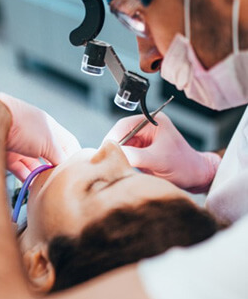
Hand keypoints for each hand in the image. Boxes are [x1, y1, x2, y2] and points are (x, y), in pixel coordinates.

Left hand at [0, 93, 80, 180]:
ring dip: (41, 174)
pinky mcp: (8, 154)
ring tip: (46, 186)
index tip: (76, 170)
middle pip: (50, 155)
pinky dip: (27, 177)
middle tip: (60, 181)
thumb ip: (59, 156)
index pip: (67, 143)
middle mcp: (36, 136)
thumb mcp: (49, 142)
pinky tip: (32, 186)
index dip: (73, 156)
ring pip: (35, 164)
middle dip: (55, 167)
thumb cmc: (25, 126)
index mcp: (50, 128)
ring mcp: (22, 145)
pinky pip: (20, 169)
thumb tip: (64, 168)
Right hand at [103, 112, 220, 192]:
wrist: (195, 177)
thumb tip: (113, 153)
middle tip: (104, 160)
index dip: (113, 137)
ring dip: (116, 154)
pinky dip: (121, 160)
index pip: (124, 125)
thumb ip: (136, 156)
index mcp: (152, 122)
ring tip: (111, 165)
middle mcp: (146, 128)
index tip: (104, 150)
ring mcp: (144, 139)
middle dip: (113, 147)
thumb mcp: (158, 160)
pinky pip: (126, 153)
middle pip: (120, 134)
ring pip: (121, 145)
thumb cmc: (183, 166)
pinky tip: (119, 167)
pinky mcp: (142, 151)